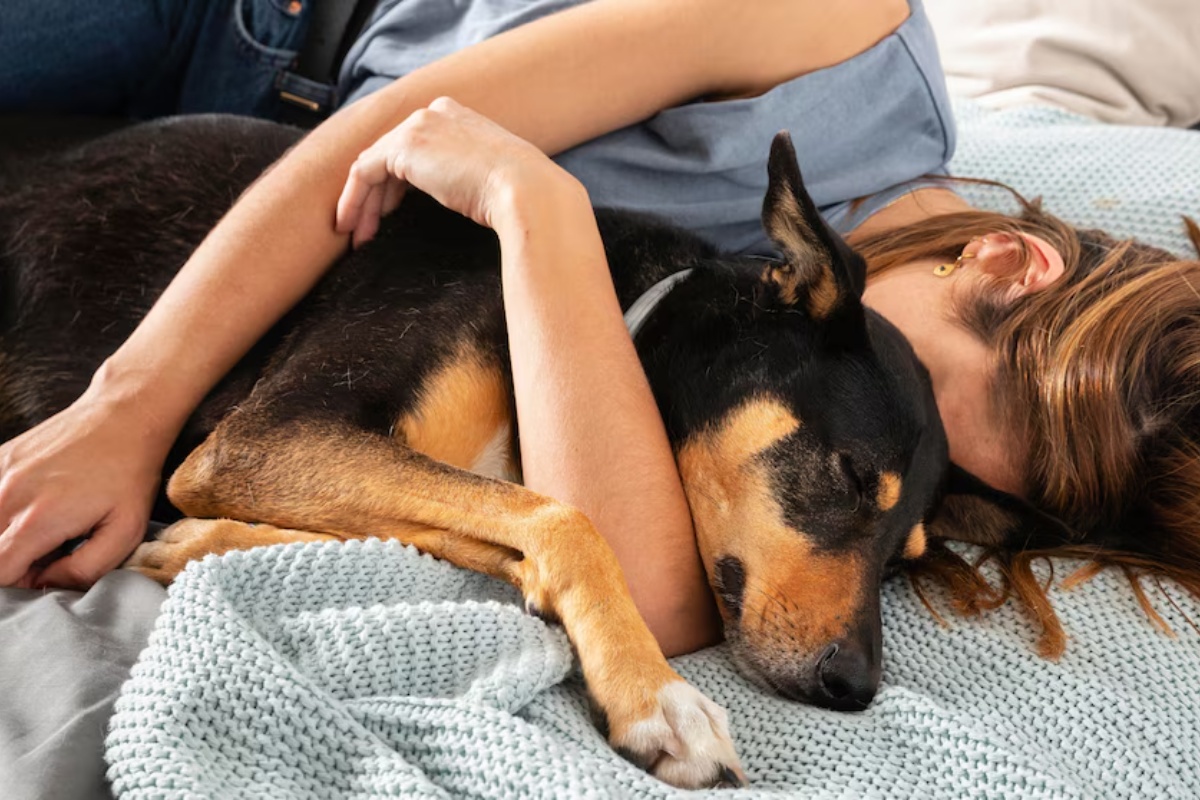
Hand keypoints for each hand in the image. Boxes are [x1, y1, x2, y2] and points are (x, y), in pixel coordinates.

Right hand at [0, 389, 164, 589]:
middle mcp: (6, 497)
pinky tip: (33, 506)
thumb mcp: (126, 530)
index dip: (19, 585)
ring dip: (6, 536)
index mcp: (38, 521)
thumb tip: (47, 584)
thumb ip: (85, 569)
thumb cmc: (129, 475)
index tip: (45, 575)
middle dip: (13, 562)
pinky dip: (4, 512)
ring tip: (43, 527)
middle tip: (50, 551)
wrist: (123, 416)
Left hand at [336, 96, 575, 245]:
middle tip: (367, 228)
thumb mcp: (490, 176)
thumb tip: (456, 195)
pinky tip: (353, 227)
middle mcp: (434, 112)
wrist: (527, 191)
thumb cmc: (519, 194)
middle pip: (388, 154)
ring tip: (357, 236)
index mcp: (456, 115)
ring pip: (372, 165)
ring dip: (361, 203)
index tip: (388, 214)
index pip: (412, 147)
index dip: (395, 184)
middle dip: (374, 195)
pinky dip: (353, 200)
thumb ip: (466, 174)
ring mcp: (418, 126)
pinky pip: (363, 174)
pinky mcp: (404, 147)